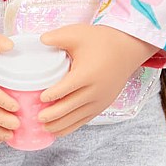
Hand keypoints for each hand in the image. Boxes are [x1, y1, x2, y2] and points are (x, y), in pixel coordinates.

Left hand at [36, 24, 158, 137]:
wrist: (128, 49)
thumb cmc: (102, 40)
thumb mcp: (79, 34)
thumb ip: (58, 37)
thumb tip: (39, 39)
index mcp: (87, 73)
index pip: (67, 88)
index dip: (53, 95)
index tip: (40, 98)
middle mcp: (95, 90)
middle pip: (71, 107)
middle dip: (53, 115)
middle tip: (37, 118)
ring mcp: (100, 100)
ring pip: (77, 117)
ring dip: (60, 124)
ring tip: (45, 128)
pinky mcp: (103, 105)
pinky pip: (85, 119)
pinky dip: (71, 127)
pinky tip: (59, 131)